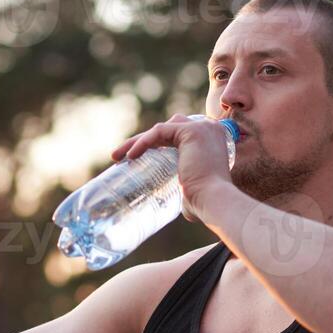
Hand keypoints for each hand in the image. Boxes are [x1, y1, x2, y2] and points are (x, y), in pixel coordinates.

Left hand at [109, 114, 234, 222]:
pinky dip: (142, 142)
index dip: (154, 145)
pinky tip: (129, 155)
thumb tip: (180, 205)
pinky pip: (159, 131)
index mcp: (210, 141)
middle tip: (120, 158)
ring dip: (136, 140)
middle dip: (141, 142)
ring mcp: (201, 127)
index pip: (176, 135)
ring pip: (159, 129)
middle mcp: (208, 129)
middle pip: (166, 130)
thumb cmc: (205, 203)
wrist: (215, 201)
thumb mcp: (193, 190)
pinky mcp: (191, 130)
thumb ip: (187, 190)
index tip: (134, 160)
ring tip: (117, 156)